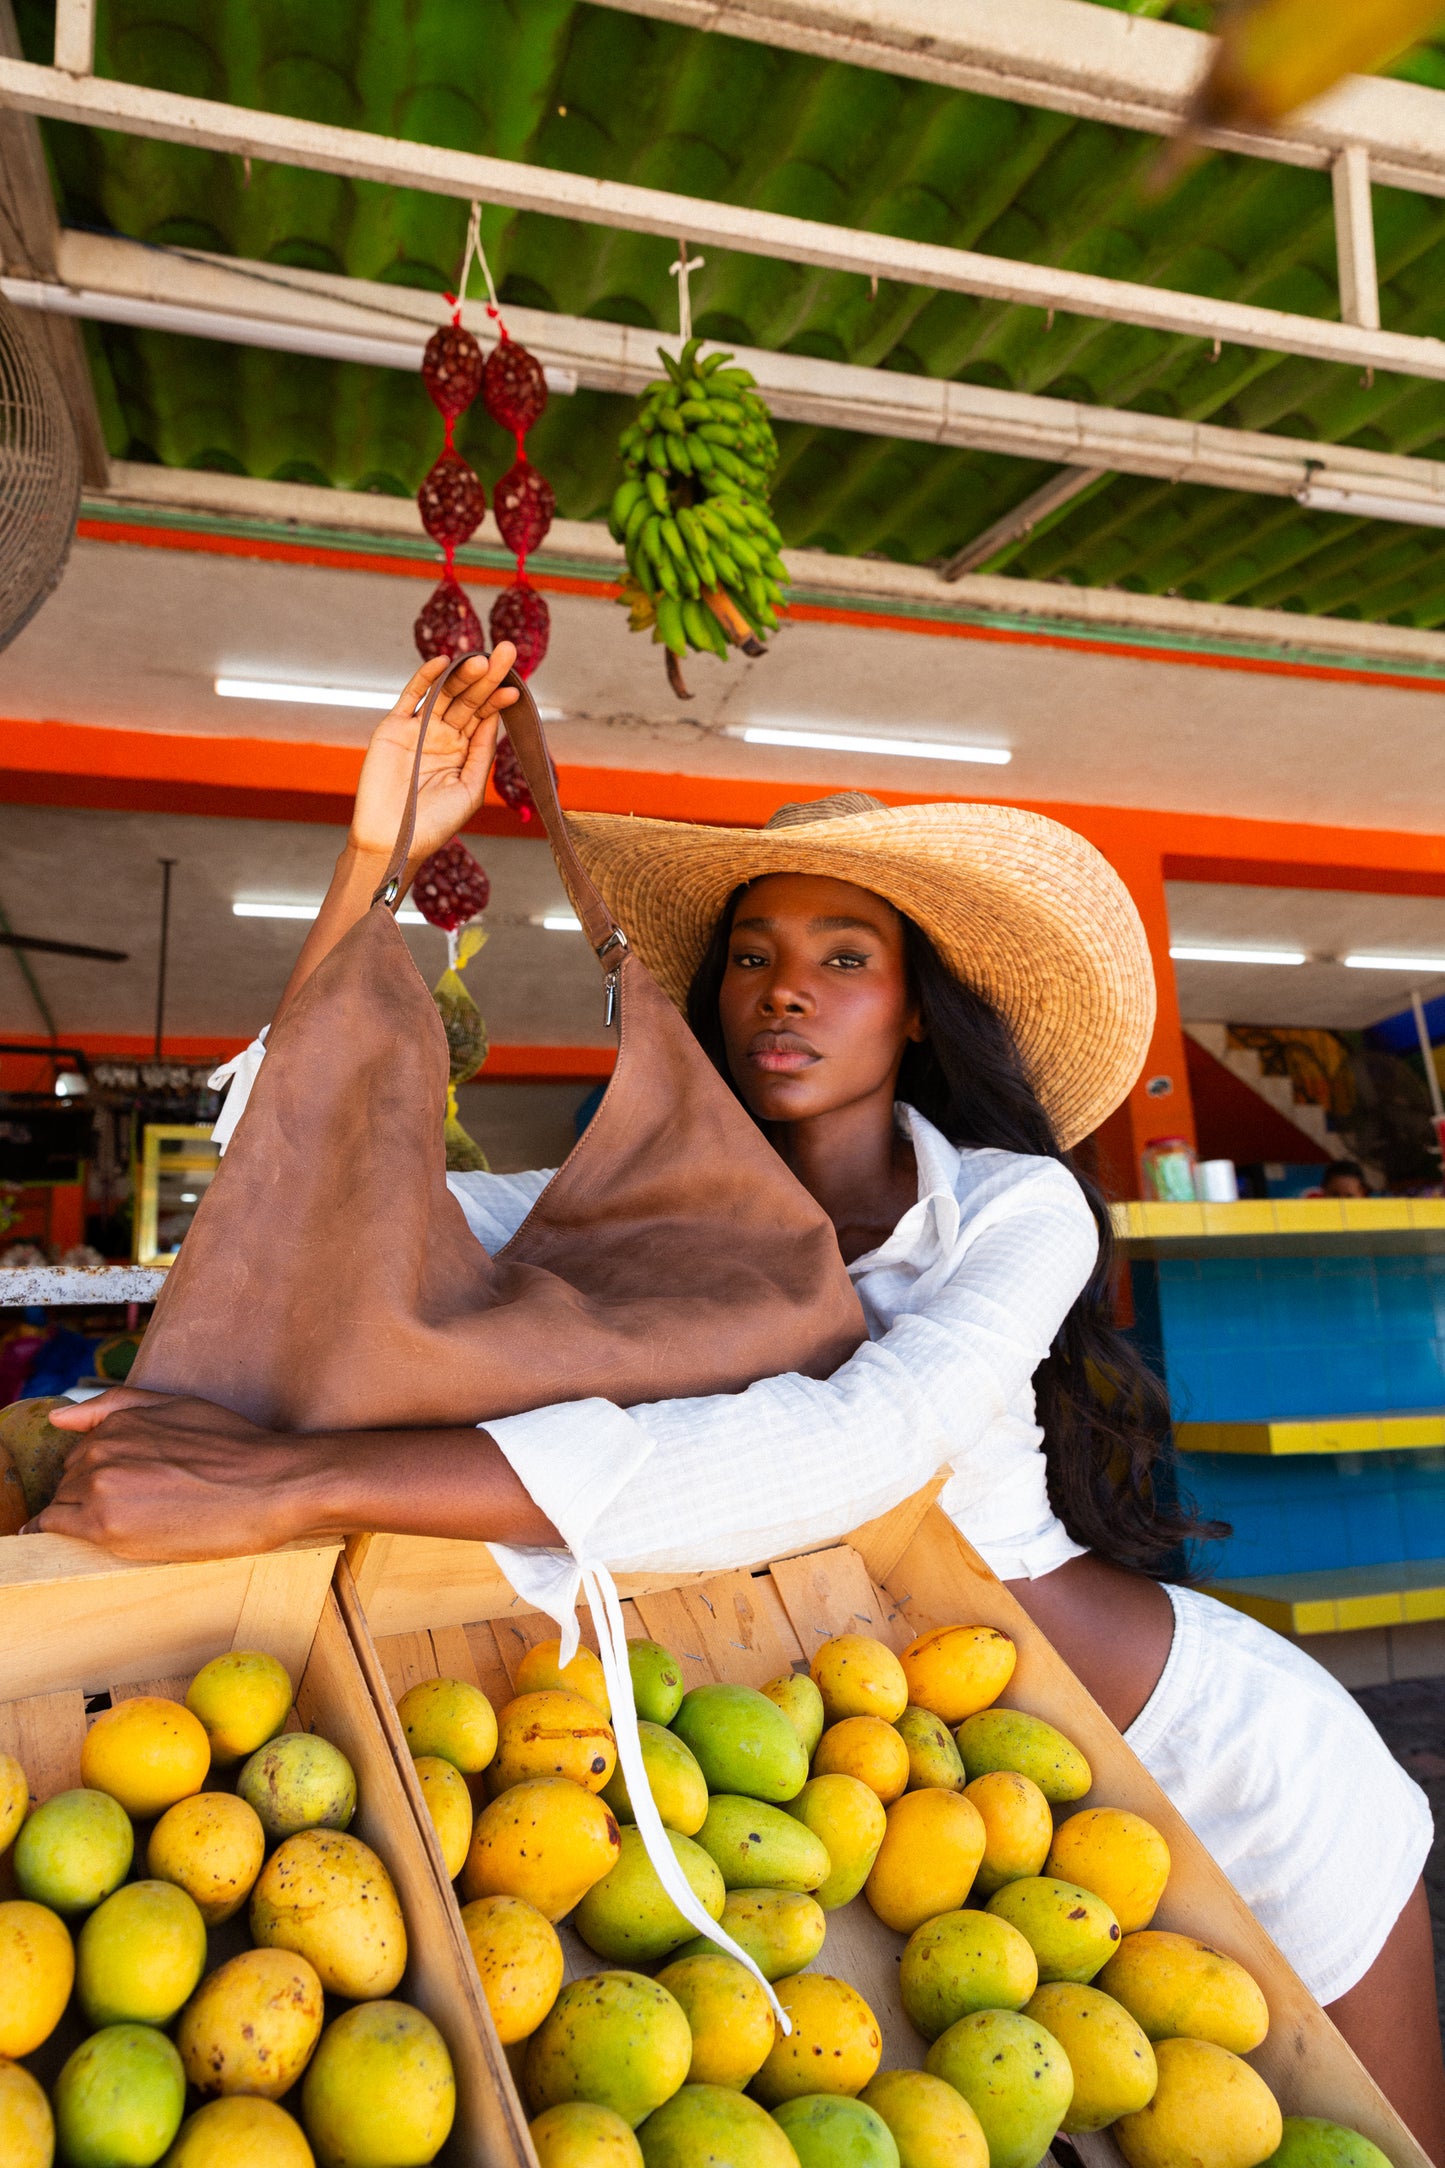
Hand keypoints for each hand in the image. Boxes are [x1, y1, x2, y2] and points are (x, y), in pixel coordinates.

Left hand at [33, 1393, 314, 1559]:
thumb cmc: (236, 1447)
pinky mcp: (106, 1524)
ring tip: (130, 1525)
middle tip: (138, 1511)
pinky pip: (55, 1529)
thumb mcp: (178, 1405)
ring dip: (82, 1516)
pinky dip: (60, 1534)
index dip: (104, 1476)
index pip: (82, 1454)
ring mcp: (101, 1485)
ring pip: (62, 1504)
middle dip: (90, 1495)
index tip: (131, 1490)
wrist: (271, 1484)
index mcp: (118, 1421)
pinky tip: (88, 1538)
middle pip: (69, 1480)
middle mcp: (102, 1448)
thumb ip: (115, 1405)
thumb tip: (57, 1418)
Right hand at [349, 643, 518, 870]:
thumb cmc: (433, 824)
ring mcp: (417, 730)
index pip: (483, 717)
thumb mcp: (469, 790)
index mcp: (462, 752)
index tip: (515, 688)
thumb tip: (493, 719)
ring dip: (462, 675)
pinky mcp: (393, 727)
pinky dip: (425, 678)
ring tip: (481, 659)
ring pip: (444, 694)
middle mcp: (442, 736)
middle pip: (468, 699)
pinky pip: (411, 696)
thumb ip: (481, 753)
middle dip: (487, 677)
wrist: (392, 840)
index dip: (498, 701)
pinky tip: (443, 662)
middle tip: (506, 653)